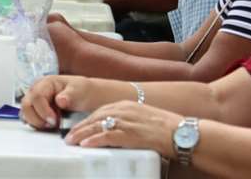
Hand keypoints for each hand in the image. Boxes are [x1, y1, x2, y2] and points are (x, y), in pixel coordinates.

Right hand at [20, 75, 95, 129]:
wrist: (86, 97)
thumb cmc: (82, 92)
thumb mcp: (79, 91)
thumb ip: (70, 95)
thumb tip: (60, 100)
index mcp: (46, 82)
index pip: (36, 96)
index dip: (43, 110)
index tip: (54, 120)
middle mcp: (37, 90)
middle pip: (26, 105)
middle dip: (37, 118)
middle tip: (52, 124)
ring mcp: (34, 100)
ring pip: (25, 113)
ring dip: (36, 122)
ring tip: (51, 125)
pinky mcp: (35, 110)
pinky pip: (28, 118)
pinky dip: (35, 124)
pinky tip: (47, 125)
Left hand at [64, 101, 180, 157]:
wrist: (182, 132)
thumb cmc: (166, 128)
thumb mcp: (143, 118)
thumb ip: (128, 120)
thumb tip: (116, 131)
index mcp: (126, 105)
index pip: (100, 111)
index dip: (87, 120)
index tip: (77, 127)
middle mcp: (124, 110)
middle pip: (95, 118)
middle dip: (80, 127)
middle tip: (68, 136)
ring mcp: (127, 122)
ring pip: (97, 126)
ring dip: (82, 134)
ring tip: (71, 141)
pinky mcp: (131, 134)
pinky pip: (108, 137)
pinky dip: (95, 140)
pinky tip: (85, 145)